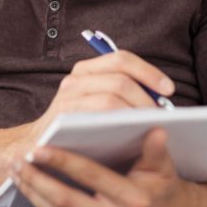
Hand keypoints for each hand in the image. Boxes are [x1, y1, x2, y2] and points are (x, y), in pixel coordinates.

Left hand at [11, 128, 200, 206]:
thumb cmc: (165, 189)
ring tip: (17, 172)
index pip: (91, 177)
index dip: (63, 161)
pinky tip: (31, 190)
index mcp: (135, 200)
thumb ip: (156, 149)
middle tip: (17, 160)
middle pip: (66, 201)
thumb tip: (156, 127)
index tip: (39, 148)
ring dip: (34, 194)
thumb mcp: (165, 168)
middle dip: (37, 180)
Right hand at [25, 51, 175, 142]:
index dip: (148, 72)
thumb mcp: (98, 104)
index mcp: (86, 70)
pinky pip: (96, 117)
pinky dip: (118, 125)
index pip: (121, 59)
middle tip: (160, 117)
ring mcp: (66, 98)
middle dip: (146, 98)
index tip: (169, 89)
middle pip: (120, 80)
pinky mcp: (62, 118)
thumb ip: (122, 94)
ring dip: (135, 113)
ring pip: (110, 99)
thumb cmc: (79, 128)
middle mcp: (74, 79)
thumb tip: (162, 97)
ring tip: (148, 127)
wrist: (37, 147)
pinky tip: (130, 136)